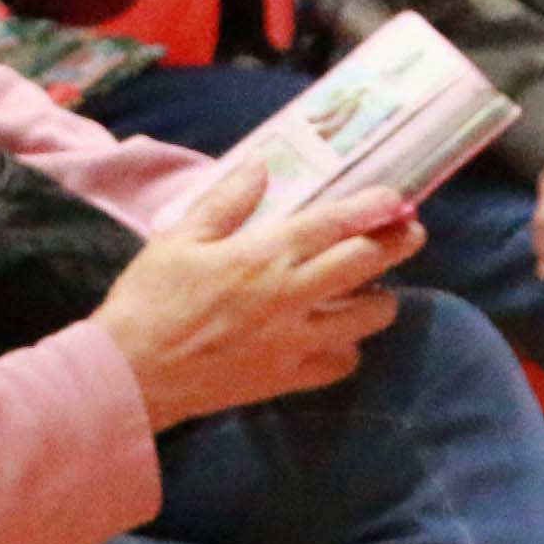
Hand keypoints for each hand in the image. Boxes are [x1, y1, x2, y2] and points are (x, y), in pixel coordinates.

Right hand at [102, 155, 410, 425]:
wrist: (133, 374)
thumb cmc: (151, 300)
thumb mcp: (181, 238)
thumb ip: (227, 200)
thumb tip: (261, 165)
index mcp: (265, 255)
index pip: (336, 224)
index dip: (374, 208)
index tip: (399, 198)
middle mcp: (292, 296)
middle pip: (365, 266)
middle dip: (397, 244)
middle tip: (410, 232)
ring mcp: (296, 342)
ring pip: (366, 319)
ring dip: (380, 299)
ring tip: (376, 289)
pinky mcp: (288, 379)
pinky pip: (341, 364)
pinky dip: (348, 349)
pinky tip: (338, 338)